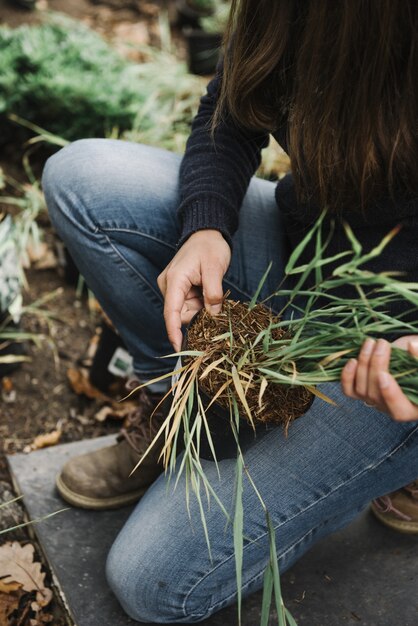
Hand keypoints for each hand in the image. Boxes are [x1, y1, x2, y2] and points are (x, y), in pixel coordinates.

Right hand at [157, 230, 230, 351]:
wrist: (207, 233)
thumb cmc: (210, 247)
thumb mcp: (215, 268)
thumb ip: (213, 293)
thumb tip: (213, 316)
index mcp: (175, 280)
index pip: (171, 312)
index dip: (174, 332)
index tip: (178, 349)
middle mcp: (169, 285)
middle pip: (182, 314)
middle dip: (199, 314)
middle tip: (215, 300)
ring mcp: (173, 287)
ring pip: (187, 311)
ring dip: (202, 308)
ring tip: (212, 290)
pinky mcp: (179, 289)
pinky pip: (190, 304)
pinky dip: (201, 303)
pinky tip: (207, 291)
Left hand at [341, 335, 417, 421]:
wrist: (410, 360)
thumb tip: (412, 346)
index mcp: (414, 408)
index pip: (400, 411)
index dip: (389, 394)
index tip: (383, 375)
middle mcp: (393, 409)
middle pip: (376, 395)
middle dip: (376, 365)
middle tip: (382, 343)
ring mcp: (376, 402)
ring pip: (361, 390)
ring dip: (363, 363)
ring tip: (370, 342)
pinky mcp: (363, 392)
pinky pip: (349, 391)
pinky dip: (347, 377)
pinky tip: (352, 361)